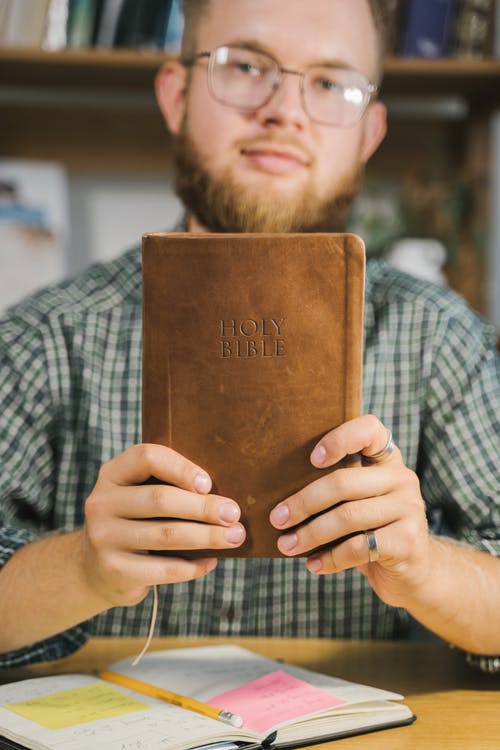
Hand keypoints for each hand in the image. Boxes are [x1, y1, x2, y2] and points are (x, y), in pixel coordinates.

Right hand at [82, 444, 244, 607]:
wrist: (94, 569)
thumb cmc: (135, 523)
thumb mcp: (138, 495)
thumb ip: (168, 486)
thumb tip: (224, 496)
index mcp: (112, 474)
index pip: (147, 457)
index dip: (181, 468)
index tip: (208, 484)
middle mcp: (102, 503)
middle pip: (161, 499)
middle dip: (204, 507)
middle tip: (234, 514)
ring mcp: (104, 538)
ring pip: (167, 534)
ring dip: (208, 536)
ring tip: (235, 537)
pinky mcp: (114, 570)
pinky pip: (164, 569)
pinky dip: (194, 566)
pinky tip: (212, 562)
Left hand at [269, 415, 429, 607]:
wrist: (416, 571)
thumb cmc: (372, 531)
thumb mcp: (358, 503)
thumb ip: (336, 490)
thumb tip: (278, 494)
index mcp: (387, 460)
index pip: (369, 429)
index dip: (340, 438)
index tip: (312, 459)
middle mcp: (402, 478)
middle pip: (343, 482)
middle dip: (303, 502)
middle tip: (277, 519)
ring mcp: (409, 509)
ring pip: (347, 517)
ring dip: (310, 534)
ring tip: (286, 545)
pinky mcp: (408, 542)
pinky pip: (358, 547)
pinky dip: (330, 558)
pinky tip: (313, 564)